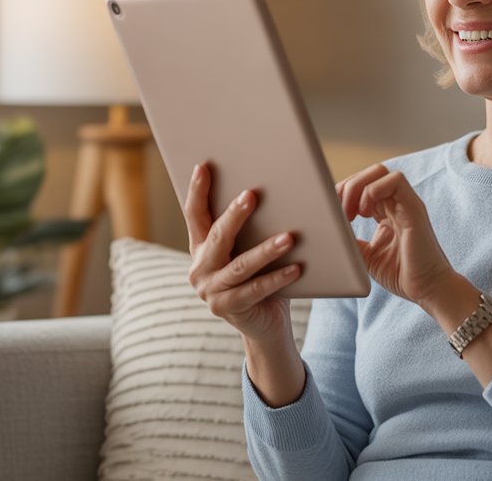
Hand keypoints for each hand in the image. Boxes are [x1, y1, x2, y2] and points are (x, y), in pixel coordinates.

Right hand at [183, 163, 300, 340]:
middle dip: (235, 215)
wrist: (264, 324)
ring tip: (289, 237)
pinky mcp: (228, 309)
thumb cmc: (263, 276)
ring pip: (240, 265)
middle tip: (252, 195)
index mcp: (201, 247)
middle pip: (217, 236)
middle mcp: (200, 268)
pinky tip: (296, 268)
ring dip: (266, 250)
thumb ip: (258, 223)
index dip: (197, 191)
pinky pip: (255, 290)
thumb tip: (295, 186)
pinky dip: (277, 278)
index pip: (195, 214)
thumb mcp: (253, 248)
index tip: (204, 166)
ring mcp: (210, 291)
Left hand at [336, 164, 454, 305]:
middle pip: (370, 172)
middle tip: (339, 212)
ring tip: (351, 212)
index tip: (333, 213)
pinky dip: (372, 191)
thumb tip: (330, 231)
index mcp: (387, 212)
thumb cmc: (402, 275)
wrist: (429, 290)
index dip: (344, 192)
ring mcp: (406, 204)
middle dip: (348, 186)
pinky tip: (365, 213)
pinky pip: (395, 181)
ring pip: (380, 172)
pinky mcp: (414, 209)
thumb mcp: (366, 257)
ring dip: (358, 187)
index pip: (363, 185)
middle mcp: (398, 204)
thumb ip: (350, 241)